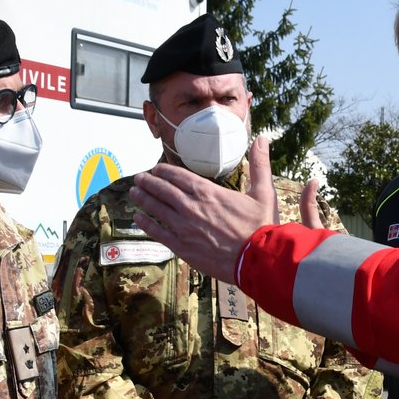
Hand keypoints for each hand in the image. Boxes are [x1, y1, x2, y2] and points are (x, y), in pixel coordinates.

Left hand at [130, 137, 322, 282]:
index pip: (178, 176)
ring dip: (143, 199)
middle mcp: (191, 207)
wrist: (258, 260)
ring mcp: (184, 227)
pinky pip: (158, 232)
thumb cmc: (262, 226)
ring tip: (134, 192)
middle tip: (139, 178)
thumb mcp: (264, 192)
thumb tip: (262, 139)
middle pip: (162, 190)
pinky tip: (137, 218)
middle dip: (148, 182)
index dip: (164, 171)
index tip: (156, 169)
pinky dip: (146, 223)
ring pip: (156, 209)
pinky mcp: (182, 247)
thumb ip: (259, 164)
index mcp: (208, 192)